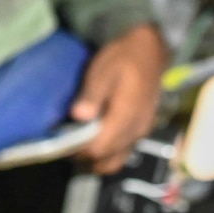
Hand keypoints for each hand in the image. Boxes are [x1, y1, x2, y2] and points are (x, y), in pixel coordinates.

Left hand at [73, 24, 167, 172]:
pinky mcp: (141, 131)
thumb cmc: (123, 58)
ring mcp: (140, 133)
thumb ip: (91, 95)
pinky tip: (95, 137)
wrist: (150, 50)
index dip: (78, 150)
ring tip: (80, 142)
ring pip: (115, 162)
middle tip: (68, 142)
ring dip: (96, 159)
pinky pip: (123, 153)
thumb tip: (78, 116)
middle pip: (106, 161)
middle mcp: (136, 131)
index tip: (63, 141)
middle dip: (85, 157)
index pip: (99, 150)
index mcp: (126, 118)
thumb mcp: (102, 70)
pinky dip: (107, 153)